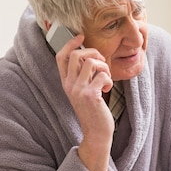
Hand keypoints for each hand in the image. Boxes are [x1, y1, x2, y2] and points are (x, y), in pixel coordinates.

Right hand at [56, 34, 113, 170]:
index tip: (80, 36)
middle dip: (93, 53)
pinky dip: (109, 79)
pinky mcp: (91, 96)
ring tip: (106, 78)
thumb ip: (83, 76)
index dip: (70, 43)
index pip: (60, 56)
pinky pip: (103, 75)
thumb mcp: (83, 92)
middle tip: (102, 64)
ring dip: (104, 67)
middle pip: (76, 54)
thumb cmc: (93, 111)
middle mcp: (69, 85)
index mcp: (65, 83)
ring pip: (91, 62)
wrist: (96, 134)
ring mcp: (79, 90)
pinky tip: (108, 89)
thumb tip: (91, 56)